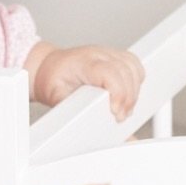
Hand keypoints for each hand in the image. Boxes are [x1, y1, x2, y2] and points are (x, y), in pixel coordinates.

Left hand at [29, 44, 145, 120]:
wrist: (48, 66)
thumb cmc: (52, 79)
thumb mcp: (56, 97)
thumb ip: (71, 113)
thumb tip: (87, 131)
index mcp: (83, 62)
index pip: (109, 72)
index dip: (118, 92)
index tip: (116, 112)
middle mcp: (98, 54)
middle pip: (125, 71)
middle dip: (128, 98)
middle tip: (120, 116)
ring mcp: (108, 53)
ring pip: (132, 66)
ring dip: (134, 89)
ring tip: (124, 108)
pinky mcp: (115, 57)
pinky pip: (133, 64)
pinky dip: (137, 79)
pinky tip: (130, 93)